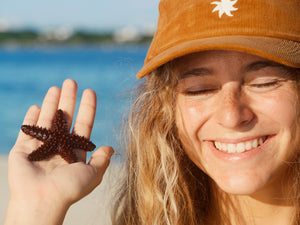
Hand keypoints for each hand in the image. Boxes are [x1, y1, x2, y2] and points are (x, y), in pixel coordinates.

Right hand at [5, 79, 113, 224]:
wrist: (42, 200)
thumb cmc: (69, 188)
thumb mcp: (93, 174)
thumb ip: (102, 160)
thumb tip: (110, 147)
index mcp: (75, 152)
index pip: (83, 124)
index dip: (87, 108)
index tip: (90, 91)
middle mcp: (59, 147)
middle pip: (65, 118)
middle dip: (69, 100)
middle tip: (71, 81)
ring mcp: (41, 147)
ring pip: (48, 119)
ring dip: (52, 103)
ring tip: (56, 87)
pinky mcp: (23, 149)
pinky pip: (29, 129)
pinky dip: (32, 117)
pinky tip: (38, 106)